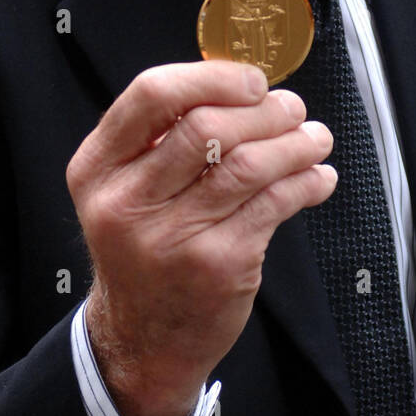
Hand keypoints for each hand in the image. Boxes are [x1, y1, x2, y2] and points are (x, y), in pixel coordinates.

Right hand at [66, 60, 334, 415]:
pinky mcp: (217, 265)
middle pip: (206, 127)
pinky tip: (317, 178)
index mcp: (97, 168)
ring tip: (315, 138)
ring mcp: (171, 237)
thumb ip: (162, 138)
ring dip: (294, 144)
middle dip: (263, 111)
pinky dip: (305, 183)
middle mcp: (125, 202)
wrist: (143, 338)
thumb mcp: (125, 189)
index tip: (252, 81)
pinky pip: (273, 205)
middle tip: (292, 109)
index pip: (151, 95)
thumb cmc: (144, 247)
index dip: (211, 77)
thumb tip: (241, 87)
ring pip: (247, 165)